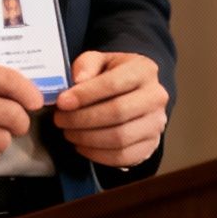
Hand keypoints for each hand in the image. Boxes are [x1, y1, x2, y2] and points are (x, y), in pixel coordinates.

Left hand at [52, 51, 168, 167]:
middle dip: (82, 119)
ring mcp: (156, 123)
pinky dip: (97, 154)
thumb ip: (87, 65)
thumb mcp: (100, 61)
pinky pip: (122, 156)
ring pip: (119, 137)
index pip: (113, 83)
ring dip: (87, 138)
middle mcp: (156, 97)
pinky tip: (82, 145)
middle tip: (60, 120)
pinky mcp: (151, 145)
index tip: (62, 102)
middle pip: (117, 112)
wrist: (135, 93)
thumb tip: (78, 81)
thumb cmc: (114, 75)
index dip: (85, 95)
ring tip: (69, 132)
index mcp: (144, 70)